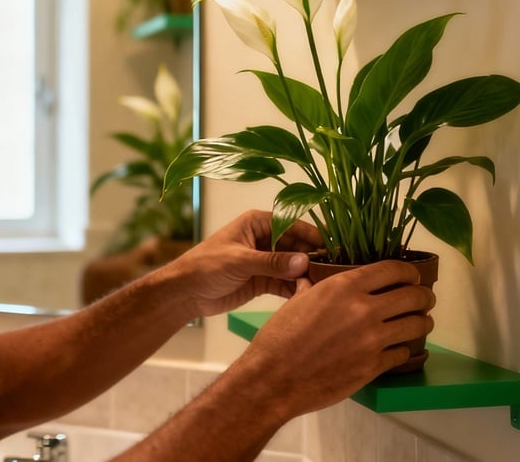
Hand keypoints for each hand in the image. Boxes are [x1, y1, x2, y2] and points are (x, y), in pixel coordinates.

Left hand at [160, 209, 322, 318]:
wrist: (185, 293)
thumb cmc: (206, 266)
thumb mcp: (239, 261)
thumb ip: (271, 262)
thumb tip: (304, 262)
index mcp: (257, 223)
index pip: (292, 225)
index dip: (313, 236)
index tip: (334, 249)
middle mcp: (264, 239)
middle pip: (297, 246)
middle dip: (313, 258)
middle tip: (333, 272)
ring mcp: (264, 261)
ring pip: (293, 266)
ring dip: (305, 275)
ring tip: (321, 287)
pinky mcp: (262, 280)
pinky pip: (285, 283)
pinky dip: (295, 289)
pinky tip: (307, 296)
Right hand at [244, 260, 435, 417]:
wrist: (274, 378)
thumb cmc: (279, 339)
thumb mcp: (296, 302)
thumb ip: (313, 289)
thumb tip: (311, 282)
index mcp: (343, 286)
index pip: (392, 270)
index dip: (408, 272)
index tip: (412, 276)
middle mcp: (363, 309)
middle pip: (413, 296)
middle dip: (424, 296)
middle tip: (424, 299)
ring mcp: (372, 339)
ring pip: (416, 325)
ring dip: (422, 322)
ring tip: (420, 322)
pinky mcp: (374, 366)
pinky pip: (402, 353)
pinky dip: (403, 350)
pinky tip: (398, 349)